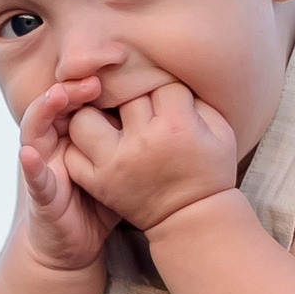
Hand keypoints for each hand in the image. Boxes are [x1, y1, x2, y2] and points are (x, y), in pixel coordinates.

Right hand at [14, 79, 119, 274]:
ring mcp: (43, 165)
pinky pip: (33, 177)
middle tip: (93, 75)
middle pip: (57, 103)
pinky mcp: (40, 194)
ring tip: (59, 95)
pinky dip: (30, 166)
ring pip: (36, 129)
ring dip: (45, 110)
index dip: (91, 77)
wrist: (74, 244)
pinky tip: (30, 155)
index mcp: (75, 132)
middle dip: (71, 86)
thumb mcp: (122, 164)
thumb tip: (175, 109)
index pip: (79, 96)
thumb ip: (136, 136)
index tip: (114, 62)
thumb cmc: (100, 201)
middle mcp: (54, 142)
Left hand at [61, 82, 240, 236]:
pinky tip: (99, 144)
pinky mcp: (100, 182)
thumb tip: (171, 75)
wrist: (193, 218)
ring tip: (110, 121)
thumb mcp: (221, 130)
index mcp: (177, 126)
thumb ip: (197, 98)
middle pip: (122, 96)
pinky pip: (74, 153)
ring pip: (84, 118)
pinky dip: (81, 146)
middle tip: (142, 110)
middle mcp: (142, 142)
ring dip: (94, 115)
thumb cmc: (209, 170)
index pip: (160, 85)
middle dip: (132, 98)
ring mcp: (116, 163)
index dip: (166, 91)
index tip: (172, 105)